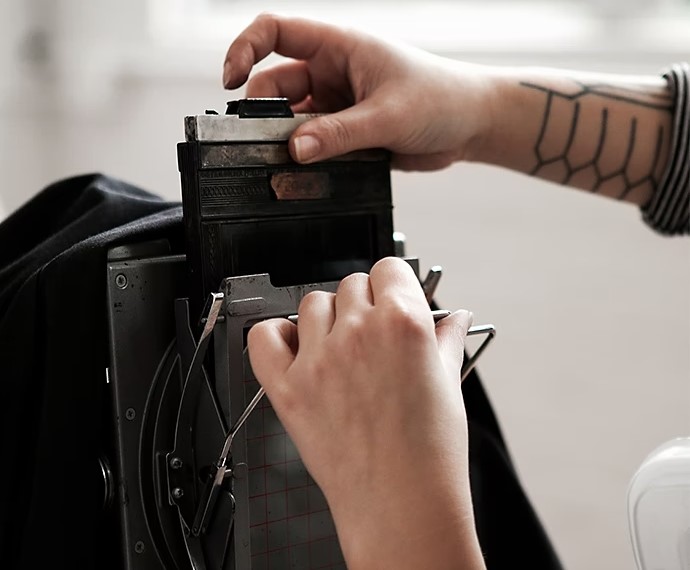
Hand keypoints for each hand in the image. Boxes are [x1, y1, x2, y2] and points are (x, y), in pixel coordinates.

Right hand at [223, 14, 494, 169]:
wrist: (469, 125)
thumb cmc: (441, 98)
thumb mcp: (388, 114)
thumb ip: (340, 133)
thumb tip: (296, 149)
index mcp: (339, 48)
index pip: (275, 32)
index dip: (244, 50)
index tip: (229, 80)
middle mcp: (331, 73)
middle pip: (276, 88)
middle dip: (264, 115)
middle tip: (266, 145)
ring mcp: (336, 105)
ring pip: (292, 123)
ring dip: (288, 143)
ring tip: (292, 164)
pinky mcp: (345, 133)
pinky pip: (314, 146)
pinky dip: (308, 160)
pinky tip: (311, 174)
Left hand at [247, 257, 484, 569]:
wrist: (401, 504)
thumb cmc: (430, 453)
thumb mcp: (448, 384)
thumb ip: (446, 339)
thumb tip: (453, 318)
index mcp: (402, 323)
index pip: (389, 269)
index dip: (394, 284)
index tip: (392, 298)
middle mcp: (358, 332)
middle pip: (351, 284)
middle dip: (364, 303)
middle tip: (372, 335)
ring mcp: (319, 358)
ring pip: (313, 304)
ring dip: (327, 318)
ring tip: (341, 349)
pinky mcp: (289, 387)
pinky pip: (265, 337)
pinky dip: (276, 336)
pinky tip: (297, 349)